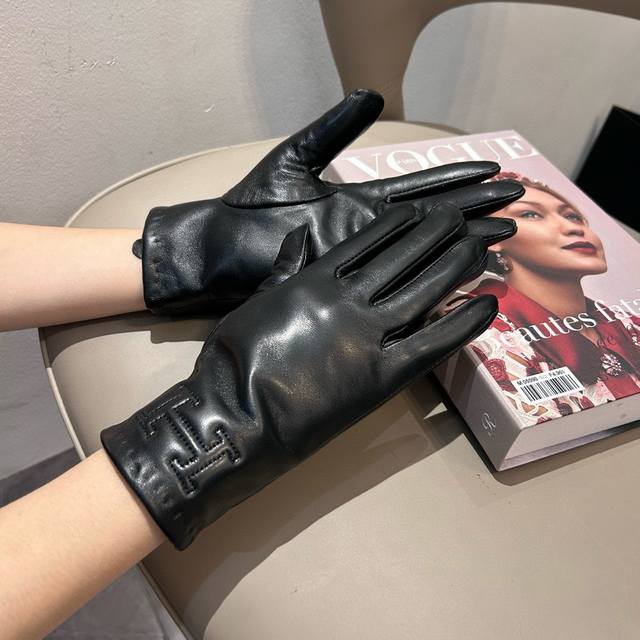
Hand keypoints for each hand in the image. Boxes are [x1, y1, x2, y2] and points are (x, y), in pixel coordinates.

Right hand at [102, 199, 512, 548]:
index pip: (366, 243)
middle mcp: (350, 300)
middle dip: (435, 235)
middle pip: (404, 260)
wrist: (240, 415)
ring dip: (455, 266)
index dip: (398, 225)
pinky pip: (433, 344)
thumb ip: (283, 270)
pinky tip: (487, 304)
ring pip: (424, 292)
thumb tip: (299, 238)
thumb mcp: (254, 303)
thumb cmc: (234, 360)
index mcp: (316, 280)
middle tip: (461, 217)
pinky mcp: (384, 376)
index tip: (420, 210)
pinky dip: (462, 324)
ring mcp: (370, 336)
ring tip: (480, 246)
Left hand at [137, 89, 521, 312]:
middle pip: (433, 218)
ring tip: (505, 234)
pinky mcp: (351, 280)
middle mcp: (369, 230)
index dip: (456, 179)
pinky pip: (399, 278)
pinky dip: (431, 274)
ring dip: (464, 241)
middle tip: (518, 205)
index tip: (493, 171)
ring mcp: (362, 257)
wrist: (225, 247)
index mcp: (359, 200)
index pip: (420, 187)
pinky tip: (462, 272)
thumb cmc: (253, 205)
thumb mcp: (297, 157)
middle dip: (474, 210)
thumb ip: (336, 129)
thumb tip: (373, 95)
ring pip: (425, 248)